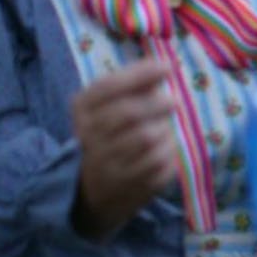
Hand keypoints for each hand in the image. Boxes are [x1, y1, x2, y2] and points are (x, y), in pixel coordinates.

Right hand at [71, 58, 178, 238]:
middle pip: (128, 113)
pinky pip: (162, 163)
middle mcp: (89, 138)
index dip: (140, 74)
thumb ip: (134, 85)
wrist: (95, 189)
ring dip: (164, 129)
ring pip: (147, 138)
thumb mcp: (108, 106)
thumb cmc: (109, 134)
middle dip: (157, 103)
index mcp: (83, 111)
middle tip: (174, 101)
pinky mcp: (131, 186)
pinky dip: (170, 151)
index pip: (108, 87)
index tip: (167, 66)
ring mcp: (108, 165)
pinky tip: (164, 149)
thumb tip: (165, 66)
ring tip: (163, 128)